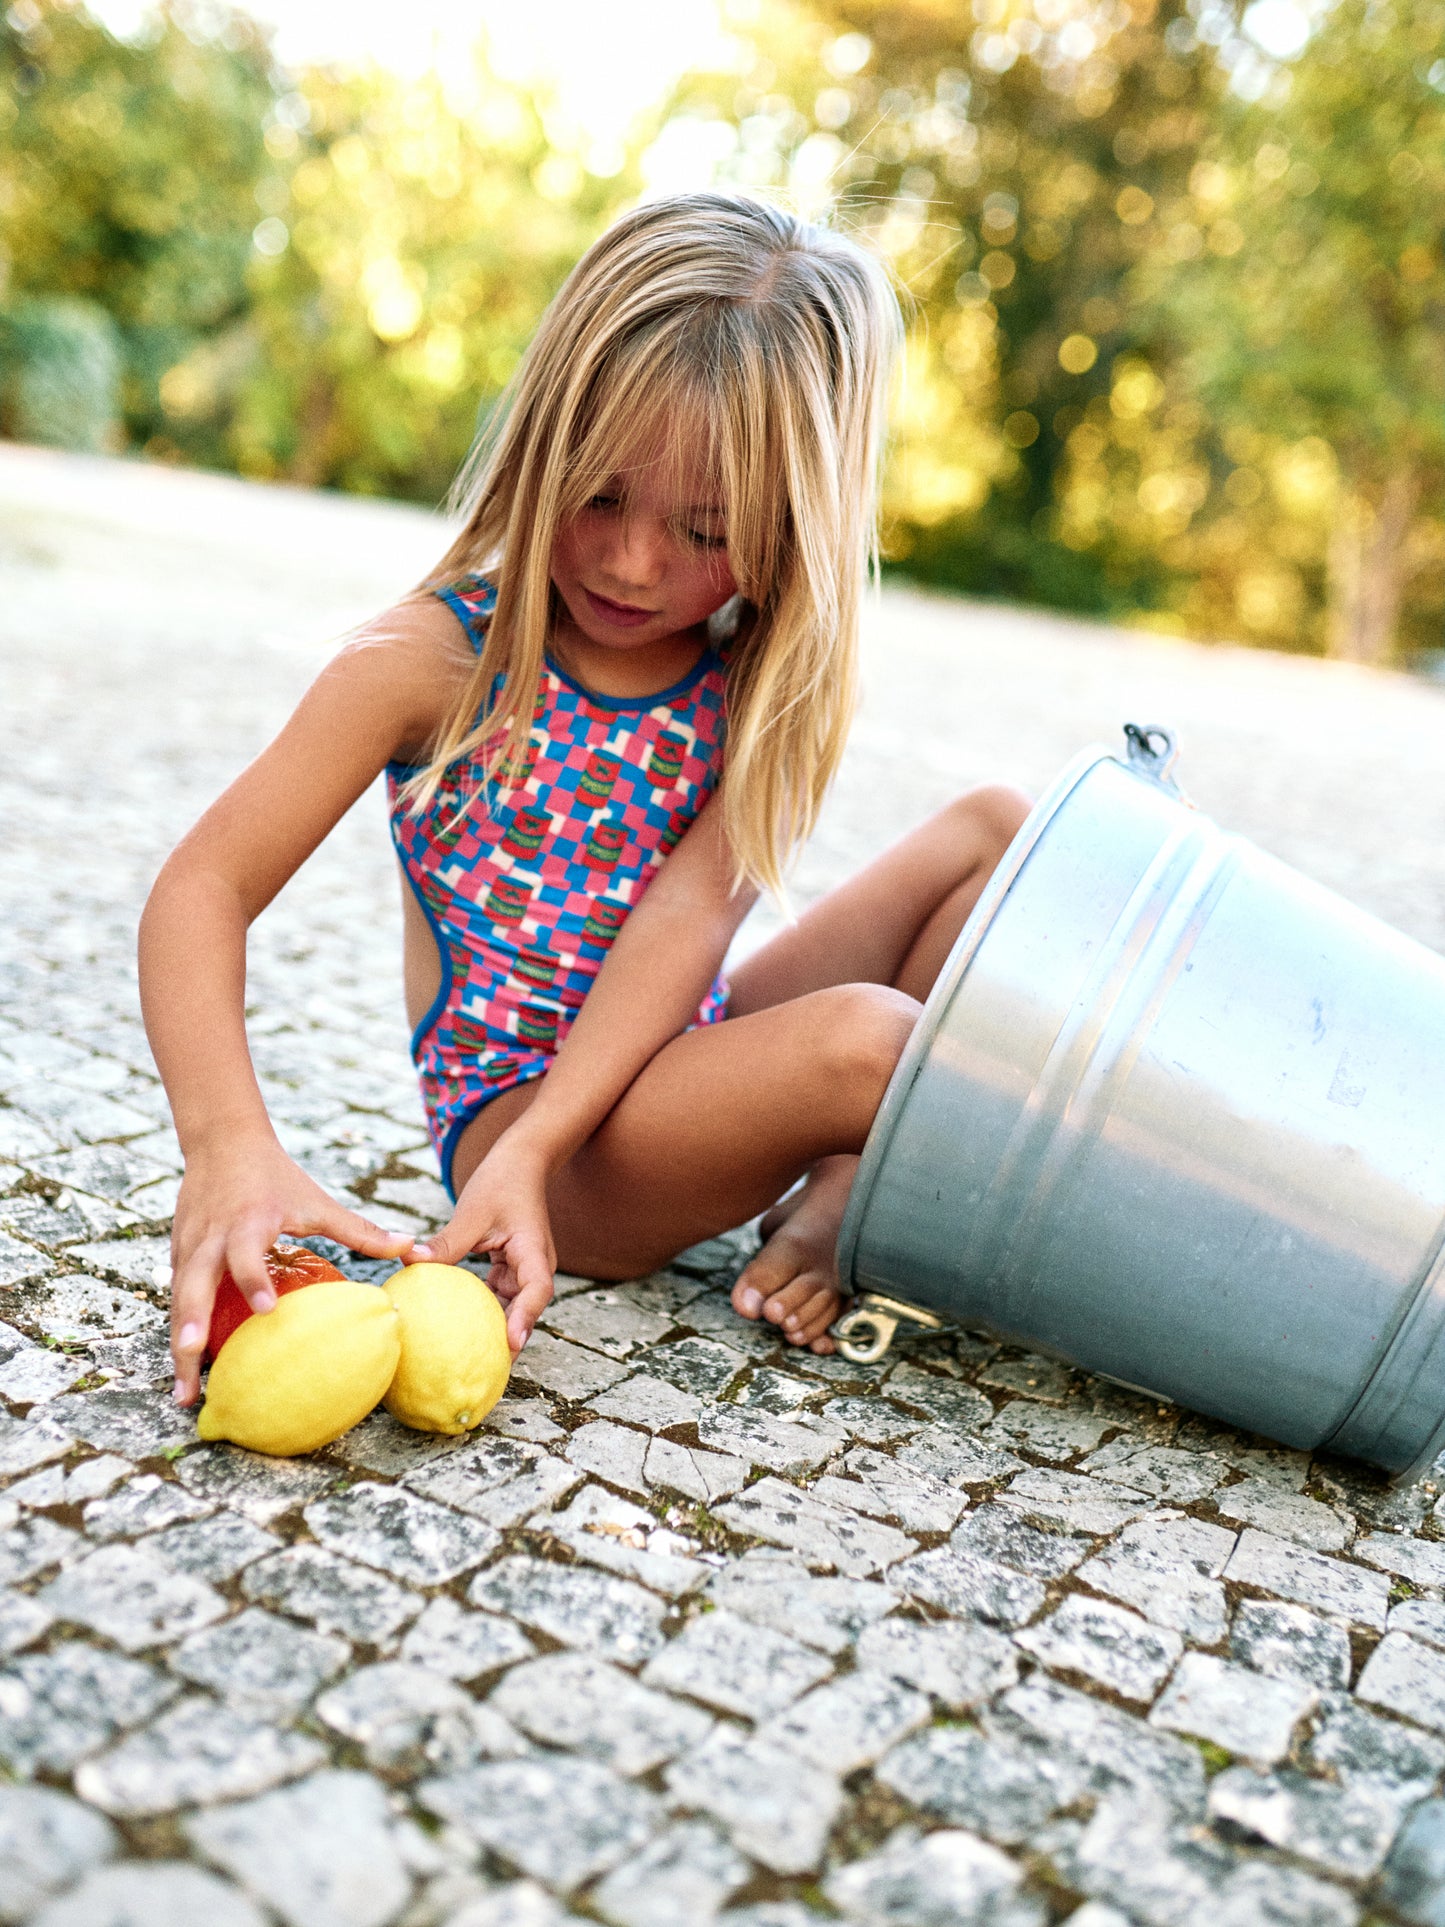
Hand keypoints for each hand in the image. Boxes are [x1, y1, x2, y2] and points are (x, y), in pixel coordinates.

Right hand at [169, 1132, 415, 1406]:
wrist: (223, 1142)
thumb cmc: (277, 1176)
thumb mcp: (316, 1200)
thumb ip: (359, 1229)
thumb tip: (410, 1247)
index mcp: (248, 1222)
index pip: (246, 1253)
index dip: (253, 1279)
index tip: (267, 1310)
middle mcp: (213, 1237)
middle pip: (193, 1287)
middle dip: (191, 1328)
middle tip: (195, 1367)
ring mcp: (188, 1247)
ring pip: (177, 1301)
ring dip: (178, 1347)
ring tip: (186, 1395)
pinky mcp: (176, 1254)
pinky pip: (175, 1298)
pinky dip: (179, 1332)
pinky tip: (188, 1370)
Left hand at [413, 1135, 555, 1353]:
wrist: (521, 1161)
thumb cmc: (501, 1181)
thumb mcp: (471, 1212)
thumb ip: (445, 1243)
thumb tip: (408, 1260)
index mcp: (533, 1250)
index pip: (537, 1289)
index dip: (525, 1317)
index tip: (510, 1342)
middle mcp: (535, 1264)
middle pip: (527, 1308)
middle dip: (510, 1339)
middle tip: (487, 1370)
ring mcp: (524, 1267)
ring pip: (513, 1305)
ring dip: (496, 1328)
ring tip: (474, 1361)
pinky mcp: (511, 1266)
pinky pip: (499, 1294)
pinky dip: (484, 1309)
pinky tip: (460, 1328)